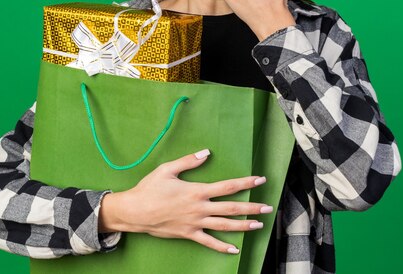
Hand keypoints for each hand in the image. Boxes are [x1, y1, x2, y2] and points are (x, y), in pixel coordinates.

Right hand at [99, 149, 272, 254]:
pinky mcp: (189, 234)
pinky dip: (222, 247)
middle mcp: (200, 208)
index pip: (227, 186)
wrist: (135, 212)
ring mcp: (195, 223)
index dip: (245, 183)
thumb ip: (188, 161)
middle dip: (251, 207)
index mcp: (197, 190)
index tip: (260, 180)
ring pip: (225, 225)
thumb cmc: (149, 188)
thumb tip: (206, 153)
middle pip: (231, 208)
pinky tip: (234, 249)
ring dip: (243, 226)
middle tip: (268, 207)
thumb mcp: (167, 169)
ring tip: (259, 225)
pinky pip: (209, 242)